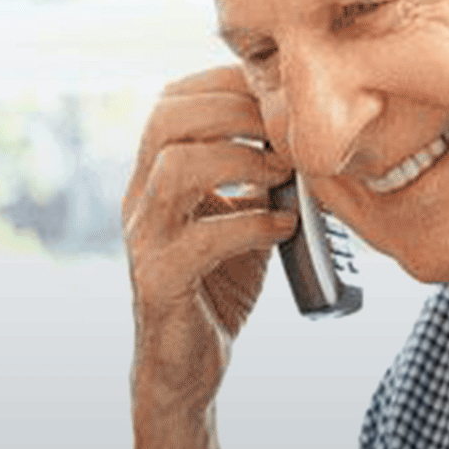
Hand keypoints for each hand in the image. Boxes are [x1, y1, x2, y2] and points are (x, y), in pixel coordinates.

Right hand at [121, 67, 296, 448]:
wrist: (189, 364)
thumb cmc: (217, 284)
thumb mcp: (239, 215)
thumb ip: (258, 175)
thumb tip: (307, 134)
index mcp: (153, 177)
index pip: (171, 102)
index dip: (222, 84)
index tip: (273, 91)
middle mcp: (140, 201)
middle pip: (166, 120)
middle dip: (233, 111)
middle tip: (283, 129)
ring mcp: (146, 241)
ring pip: (177, 169)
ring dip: (240, 159)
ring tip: (282, 173)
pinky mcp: (161, 282)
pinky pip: (201, 239)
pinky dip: (251, 225)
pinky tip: (282, 227)